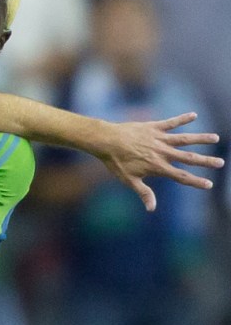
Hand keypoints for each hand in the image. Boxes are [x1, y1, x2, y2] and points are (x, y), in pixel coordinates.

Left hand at [98, 112, 221, 210]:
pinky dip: (182, 118)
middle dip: (205, 161)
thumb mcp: (129, 180)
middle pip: (188, 158)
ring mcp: (158, 138)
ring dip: (200, 138)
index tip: (209, 184)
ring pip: (184, 139)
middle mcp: (161, 152)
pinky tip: (194, 114)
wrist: (105, 140)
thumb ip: (144, 193)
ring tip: (216, 137)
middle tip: (221, 162)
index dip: (196, 182)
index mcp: (157, 167)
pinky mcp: (153, 127)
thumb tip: (152, 209)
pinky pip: (170, 122)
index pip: (181, 177)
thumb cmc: (115, 162)